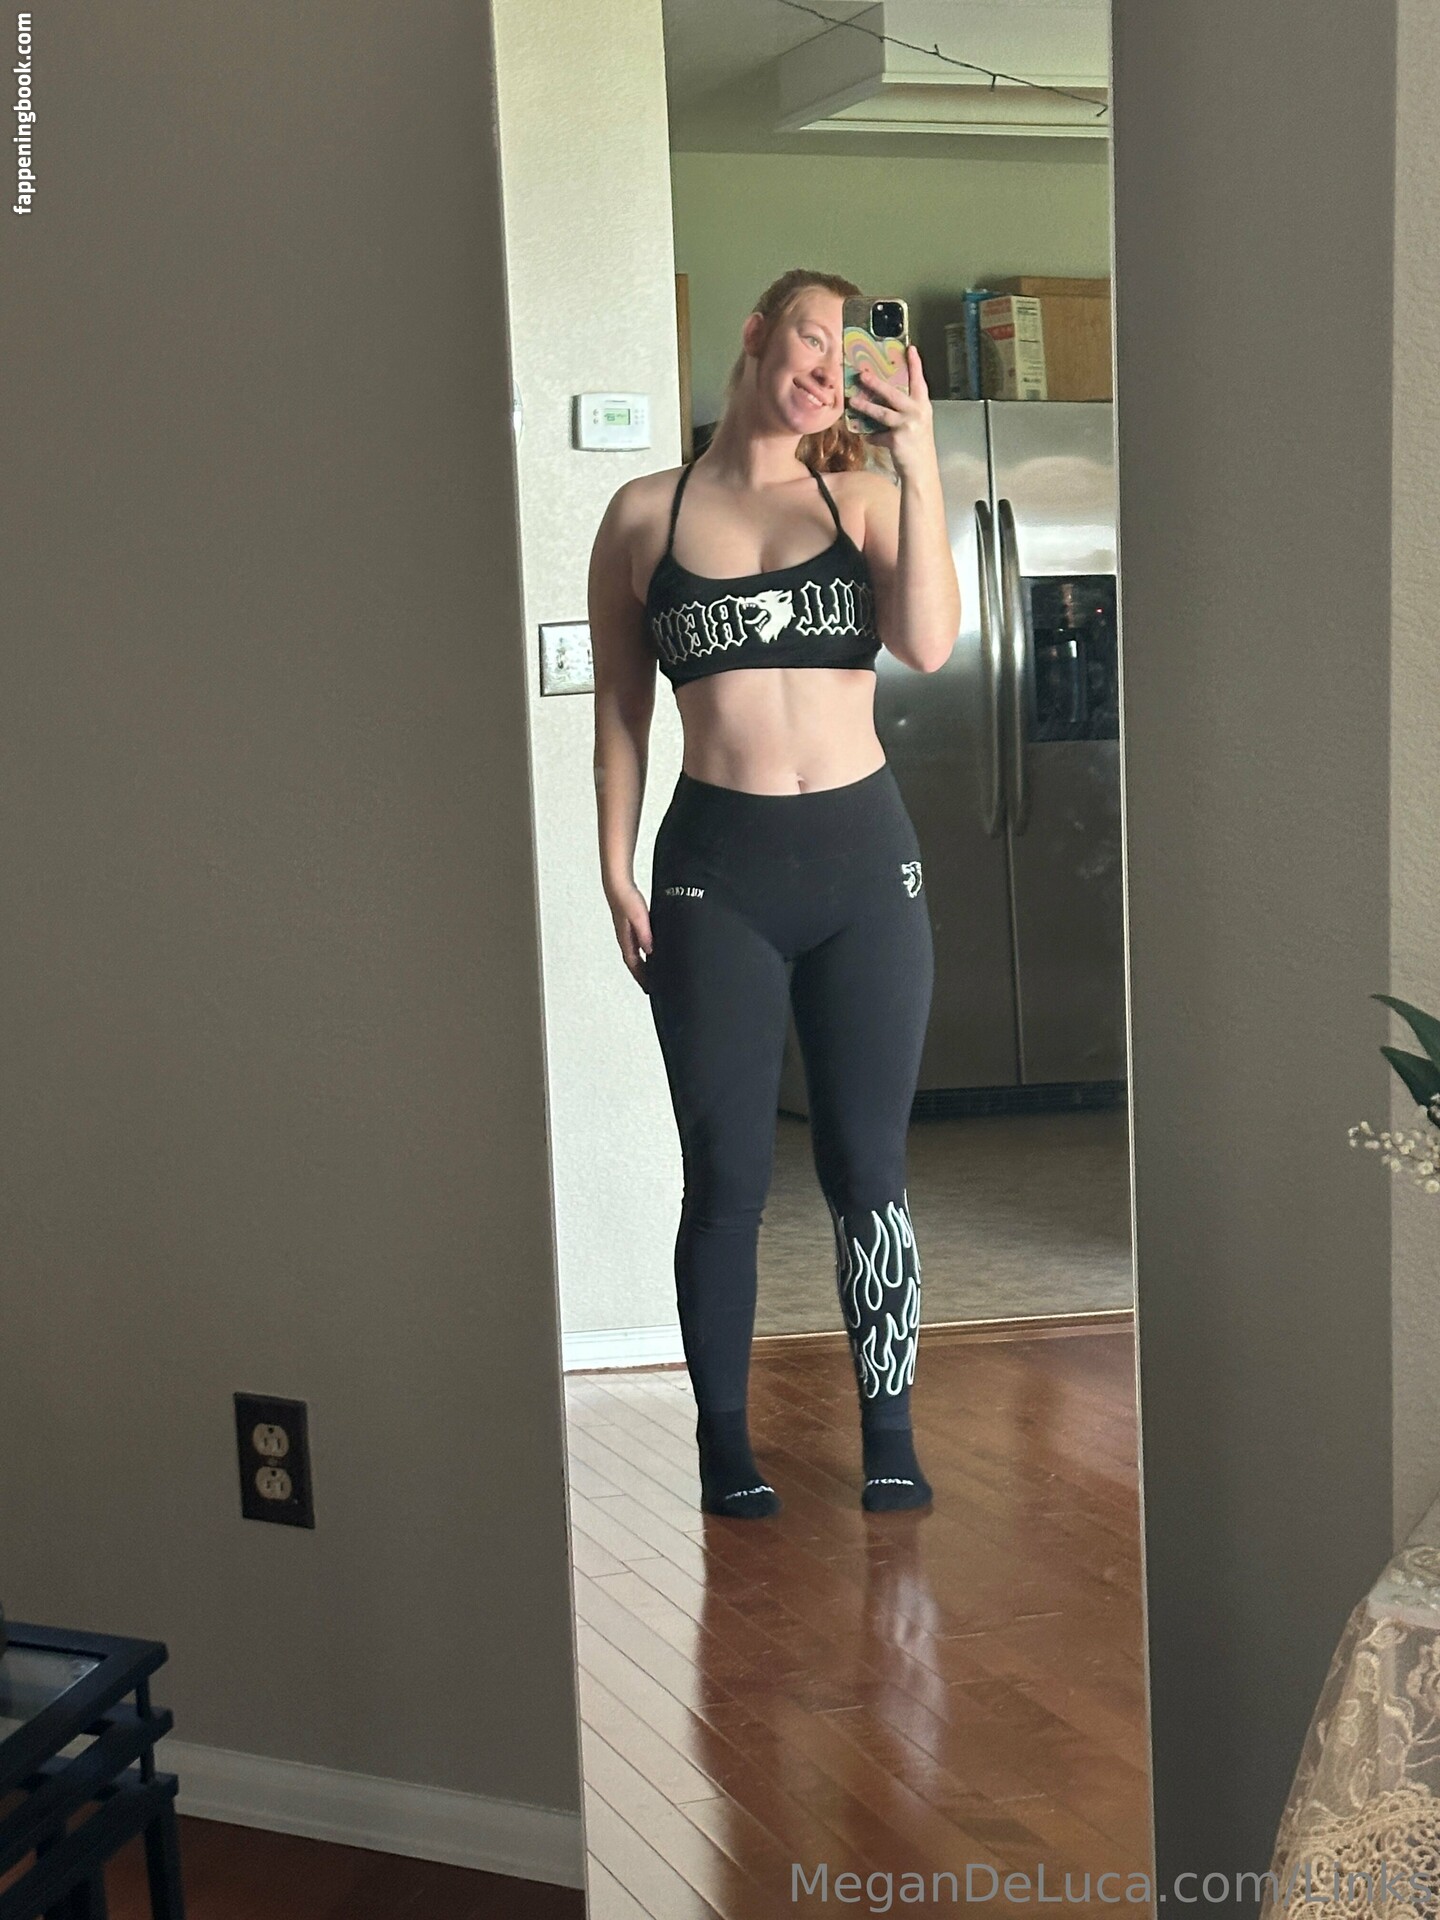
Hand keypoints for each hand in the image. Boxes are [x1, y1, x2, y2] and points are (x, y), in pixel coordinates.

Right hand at [608, 883, 653, 991]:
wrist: (618, 883)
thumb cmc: (625, 897)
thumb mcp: (639, 917)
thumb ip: (644, 934)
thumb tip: (650, 951)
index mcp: (626, 939)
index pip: (634, 965)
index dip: (642, 978)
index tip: (649, 988)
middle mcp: (625, 938)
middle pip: (634, 962)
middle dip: (642, 975)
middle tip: (651, 985)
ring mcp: (628, 931)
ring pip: (636, 953)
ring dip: (643, 964)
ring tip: (652, 972)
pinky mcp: (632, 924)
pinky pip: (639, 943)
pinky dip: (645, 950)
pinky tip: (652, 949)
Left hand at [849, 344, 935, 476]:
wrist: (921, 471)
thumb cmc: (918, 446)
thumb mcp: (917, 424)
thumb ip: (904, 411)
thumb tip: (882, 401)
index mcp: (923, 406)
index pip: (919, 381)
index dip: (915, 364)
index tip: (910, 348)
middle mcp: (917, 412)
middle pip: (893, 393)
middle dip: (876, 383)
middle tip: (863, 374)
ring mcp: (907, 425)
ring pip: (881, 412)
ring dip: (865, 406)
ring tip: (853, 401)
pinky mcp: (896, 439)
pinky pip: (877, 435)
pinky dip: (871, 436)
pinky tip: (867, 436)